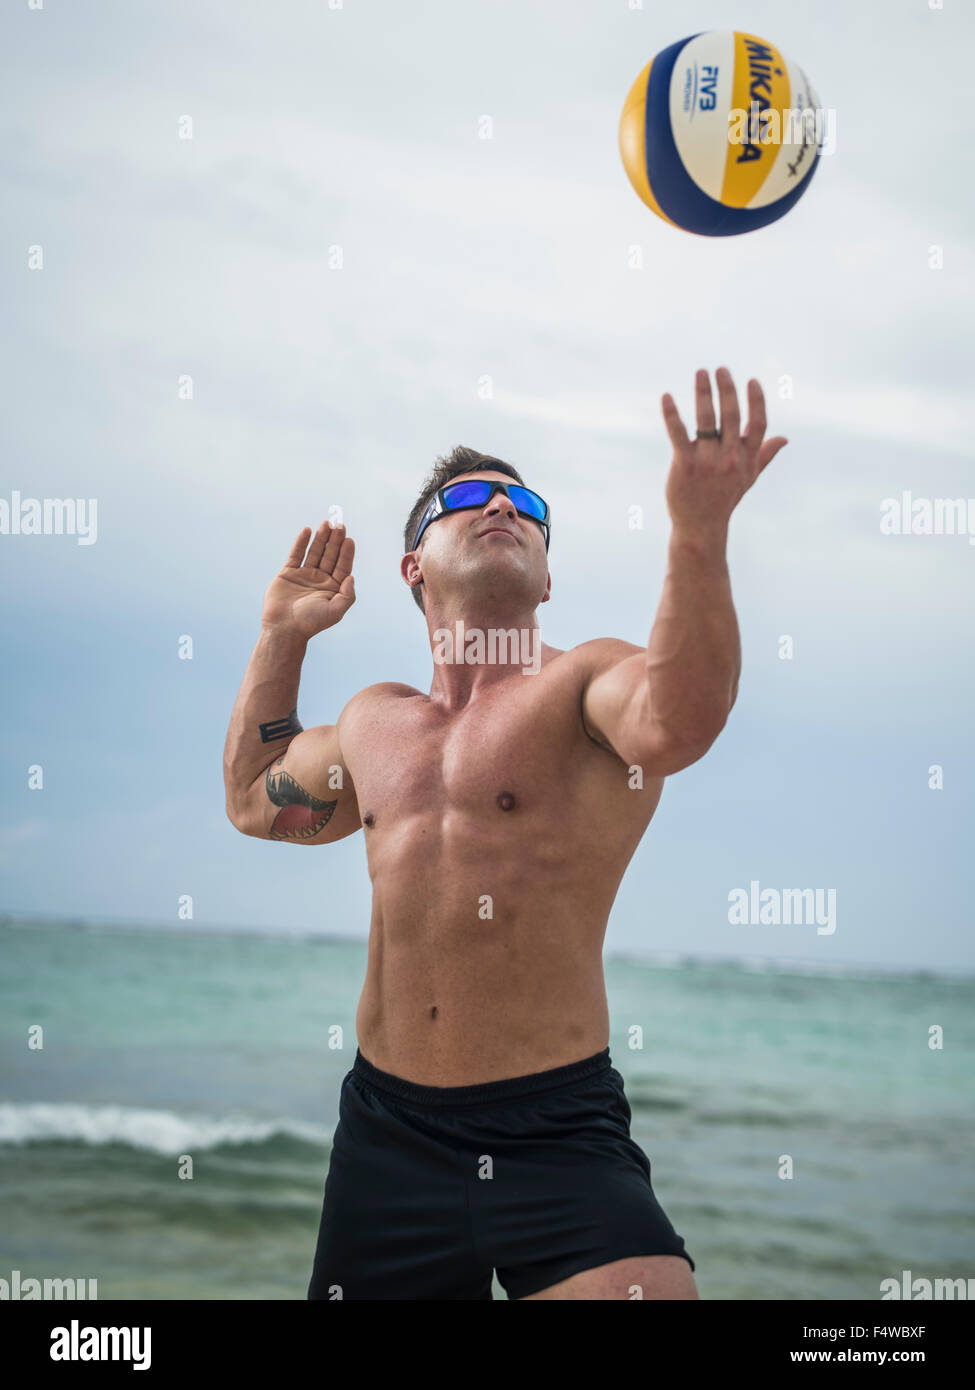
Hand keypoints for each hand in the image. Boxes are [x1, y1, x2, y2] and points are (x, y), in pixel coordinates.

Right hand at [262, 522, 355, 638]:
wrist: (284, 628)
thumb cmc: (311, 623)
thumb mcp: (335, 611)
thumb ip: (347, 595)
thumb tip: (352, 577)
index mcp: (333, 588)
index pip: (342, 566)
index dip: (346, 552)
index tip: (349, 539)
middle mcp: (320, 580)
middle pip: (330, 555)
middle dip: (335, 540)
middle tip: (339, 525)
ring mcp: (304, 575)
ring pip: (315, 552)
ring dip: (321, 538)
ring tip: (326, 523)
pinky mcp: (288, 573)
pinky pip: (296, 555)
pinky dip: (301, 543)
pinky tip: (307, 530)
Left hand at [661, 368, 787, 536]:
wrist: (701, 525)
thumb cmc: (725, 498)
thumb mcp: (748, 477)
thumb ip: (764, 454)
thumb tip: (784, 439)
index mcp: (746, 458)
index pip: (758, 424)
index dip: (757, 401)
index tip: (751, 381)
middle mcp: (729, 458)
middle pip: (732, 416)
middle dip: (727, 389)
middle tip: (721, 369)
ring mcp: (707, 462)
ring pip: (706, 419)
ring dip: (704, 393)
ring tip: (701, 372)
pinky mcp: (685, 465)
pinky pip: (678, 434)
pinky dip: (671, 414)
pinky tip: (666, 396)